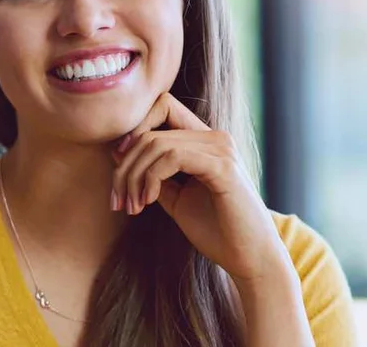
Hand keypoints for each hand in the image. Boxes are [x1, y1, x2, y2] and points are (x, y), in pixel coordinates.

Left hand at [109, 92, 290, 283]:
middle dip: (125, 167)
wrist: (249, 259)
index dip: (134, 131)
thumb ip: (152, 175)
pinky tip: (149, 201)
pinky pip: (172, 157)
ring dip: (134, 176)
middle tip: (119, 201)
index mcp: (205, 141)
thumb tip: (117, 153)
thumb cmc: (217, 231)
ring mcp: (221, 149)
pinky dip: (151, 178)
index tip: (119, 167)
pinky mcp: (222, 167)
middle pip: (150, 131)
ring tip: (133, 206)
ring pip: (156, 143)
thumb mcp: (175, 199)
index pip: (162, 107)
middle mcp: (215, 138)